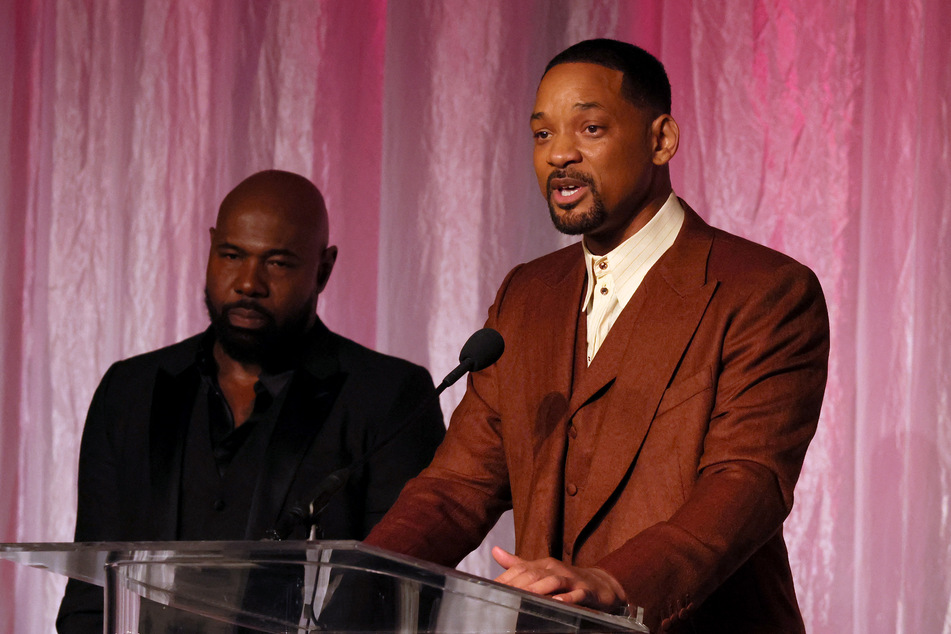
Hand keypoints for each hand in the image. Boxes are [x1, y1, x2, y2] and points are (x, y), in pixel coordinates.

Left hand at [491, 546, 626, 611]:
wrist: (600, 584)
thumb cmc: (566, 579)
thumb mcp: (541, 570)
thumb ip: (518, 564)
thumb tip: (494, 551)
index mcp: (543, 565)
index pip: (521, 568)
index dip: (506, 577)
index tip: (491, 587)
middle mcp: (556, 569)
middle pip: (534, 574)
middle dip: (518, 584)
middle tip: (503, 594)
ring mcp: (572, 579)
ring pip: (554, 582)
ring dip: (540, 588)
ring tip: (525, 595)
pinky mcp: (586, 591)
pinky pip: (577, 594)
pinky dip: (568, 598)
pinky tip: (558, 602)